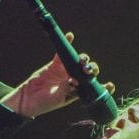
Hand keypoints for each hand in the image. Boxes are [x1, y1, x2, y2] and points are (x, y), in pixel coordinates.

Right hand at [0, 32, 115, 118]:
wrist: (28, 98)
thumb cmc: (45, 103)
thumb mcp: (59, 97)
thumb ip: (68, 87)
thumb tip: (77, 79)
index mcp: (79, 92)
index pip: (95, 89)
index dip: (104, 87)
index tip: (110, 86)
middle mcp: (75, 81)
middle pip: (88, 72)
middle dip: (91, 69)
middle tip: (88, 70)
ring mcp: (65, 71)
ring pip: (78, 61)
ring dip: (82, 59)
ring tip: (82, 60)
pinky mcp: (55, 64)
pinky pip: (62, 53)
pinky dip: (67, 43)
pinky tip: (70, 36)